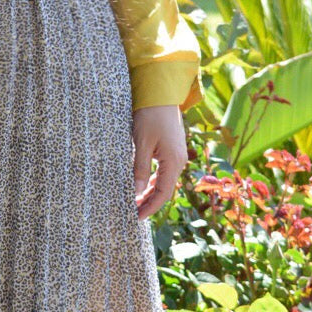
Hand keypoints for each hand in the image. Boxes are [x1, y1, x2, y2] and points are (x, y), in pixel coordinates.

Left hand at [131, 104, 188, 219]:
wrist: (160, 94)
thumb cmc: (149, 116)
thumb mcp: (142, 144)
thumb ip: (140, 169)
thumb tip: (137, 192)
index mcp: (174, 162)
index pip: (163, 193)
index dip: (150, 207)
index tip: (136, 217)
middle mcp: (179, 160)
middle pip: (164, 190)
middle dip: (149, 202)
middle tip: (132, 212)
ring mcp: (176, 155)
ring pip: (164, 181)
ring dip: (150, 192)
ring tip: (135, 202)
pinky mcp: (171, 149)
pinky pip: (163, 171)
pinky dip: (153, 181)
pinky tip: (142, 186)